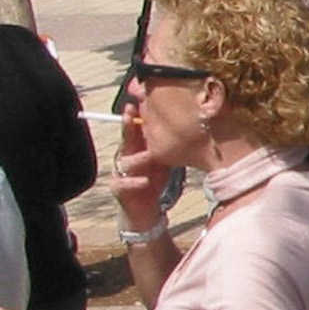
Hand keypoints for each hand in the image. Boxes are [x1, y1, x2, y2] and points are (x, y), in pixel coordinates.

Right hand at [108, 104, 163, 227]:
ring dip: (138, 158)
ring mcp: (120, 173)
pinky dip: (134, 182)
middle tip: (131, 113)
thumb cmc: (154, 179)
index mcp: (137, 147)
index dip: (136, 114)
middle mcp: (126, 157)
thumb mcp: (163, 160)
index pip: (135, 128)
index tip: (139, 100)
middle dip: (128, 125)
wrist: (146, 209)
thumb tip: (189, 125)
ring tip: (149, 155)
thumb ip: (167, 144)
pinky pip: (123, 184)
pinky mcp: (119, 189)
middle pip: (125, 139)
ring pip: (125, 162)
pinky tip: (145, 181)